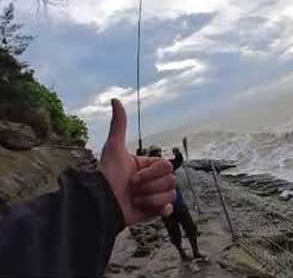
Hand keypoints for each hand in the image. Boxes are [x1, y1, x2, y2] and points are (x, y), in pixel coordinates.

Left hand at [100, 99, 175, 225]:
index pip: (166, 166)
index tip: (133, 176)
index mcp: (148, 166)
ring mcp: (155, 196)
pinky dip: (160, 210)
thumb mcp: (114, 148)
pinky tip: (151, 209)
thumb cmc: (108, 175)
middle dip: (149, 187)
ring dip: (150, 199)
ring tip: (134, 200)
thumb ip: (119, 124)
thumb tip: (115, 99)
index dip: (151, 173)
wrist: (102, 204)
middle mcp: (153, 180)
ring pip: (170, 195)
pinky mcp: (154, 212)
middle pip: (171, 181)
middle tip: (132, 189)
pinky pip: (168, 208)